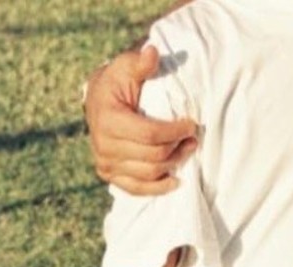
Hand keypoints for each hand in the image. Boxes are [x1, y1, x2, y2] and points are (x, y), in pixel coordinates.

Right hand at [86, 46, 197, 194]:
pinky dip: (158, 188)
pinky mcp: (109, 174)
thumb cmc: (116, 82)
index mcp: (109, 119)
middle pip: (153, 156)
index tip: (192, 124)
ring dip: (174, 164)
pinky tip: (175, 181)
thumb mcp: (125, 67)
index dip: (175, 131)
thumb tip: (152, 52)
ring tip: (188, 150)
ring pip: (149, 173)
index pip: (150, 134)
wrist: (98, 102)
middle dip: (178, 148)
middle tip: (194, 139)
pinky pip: (136, 189)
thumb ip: (139, 63)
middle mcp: (103, 145)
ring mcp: (105, 162)